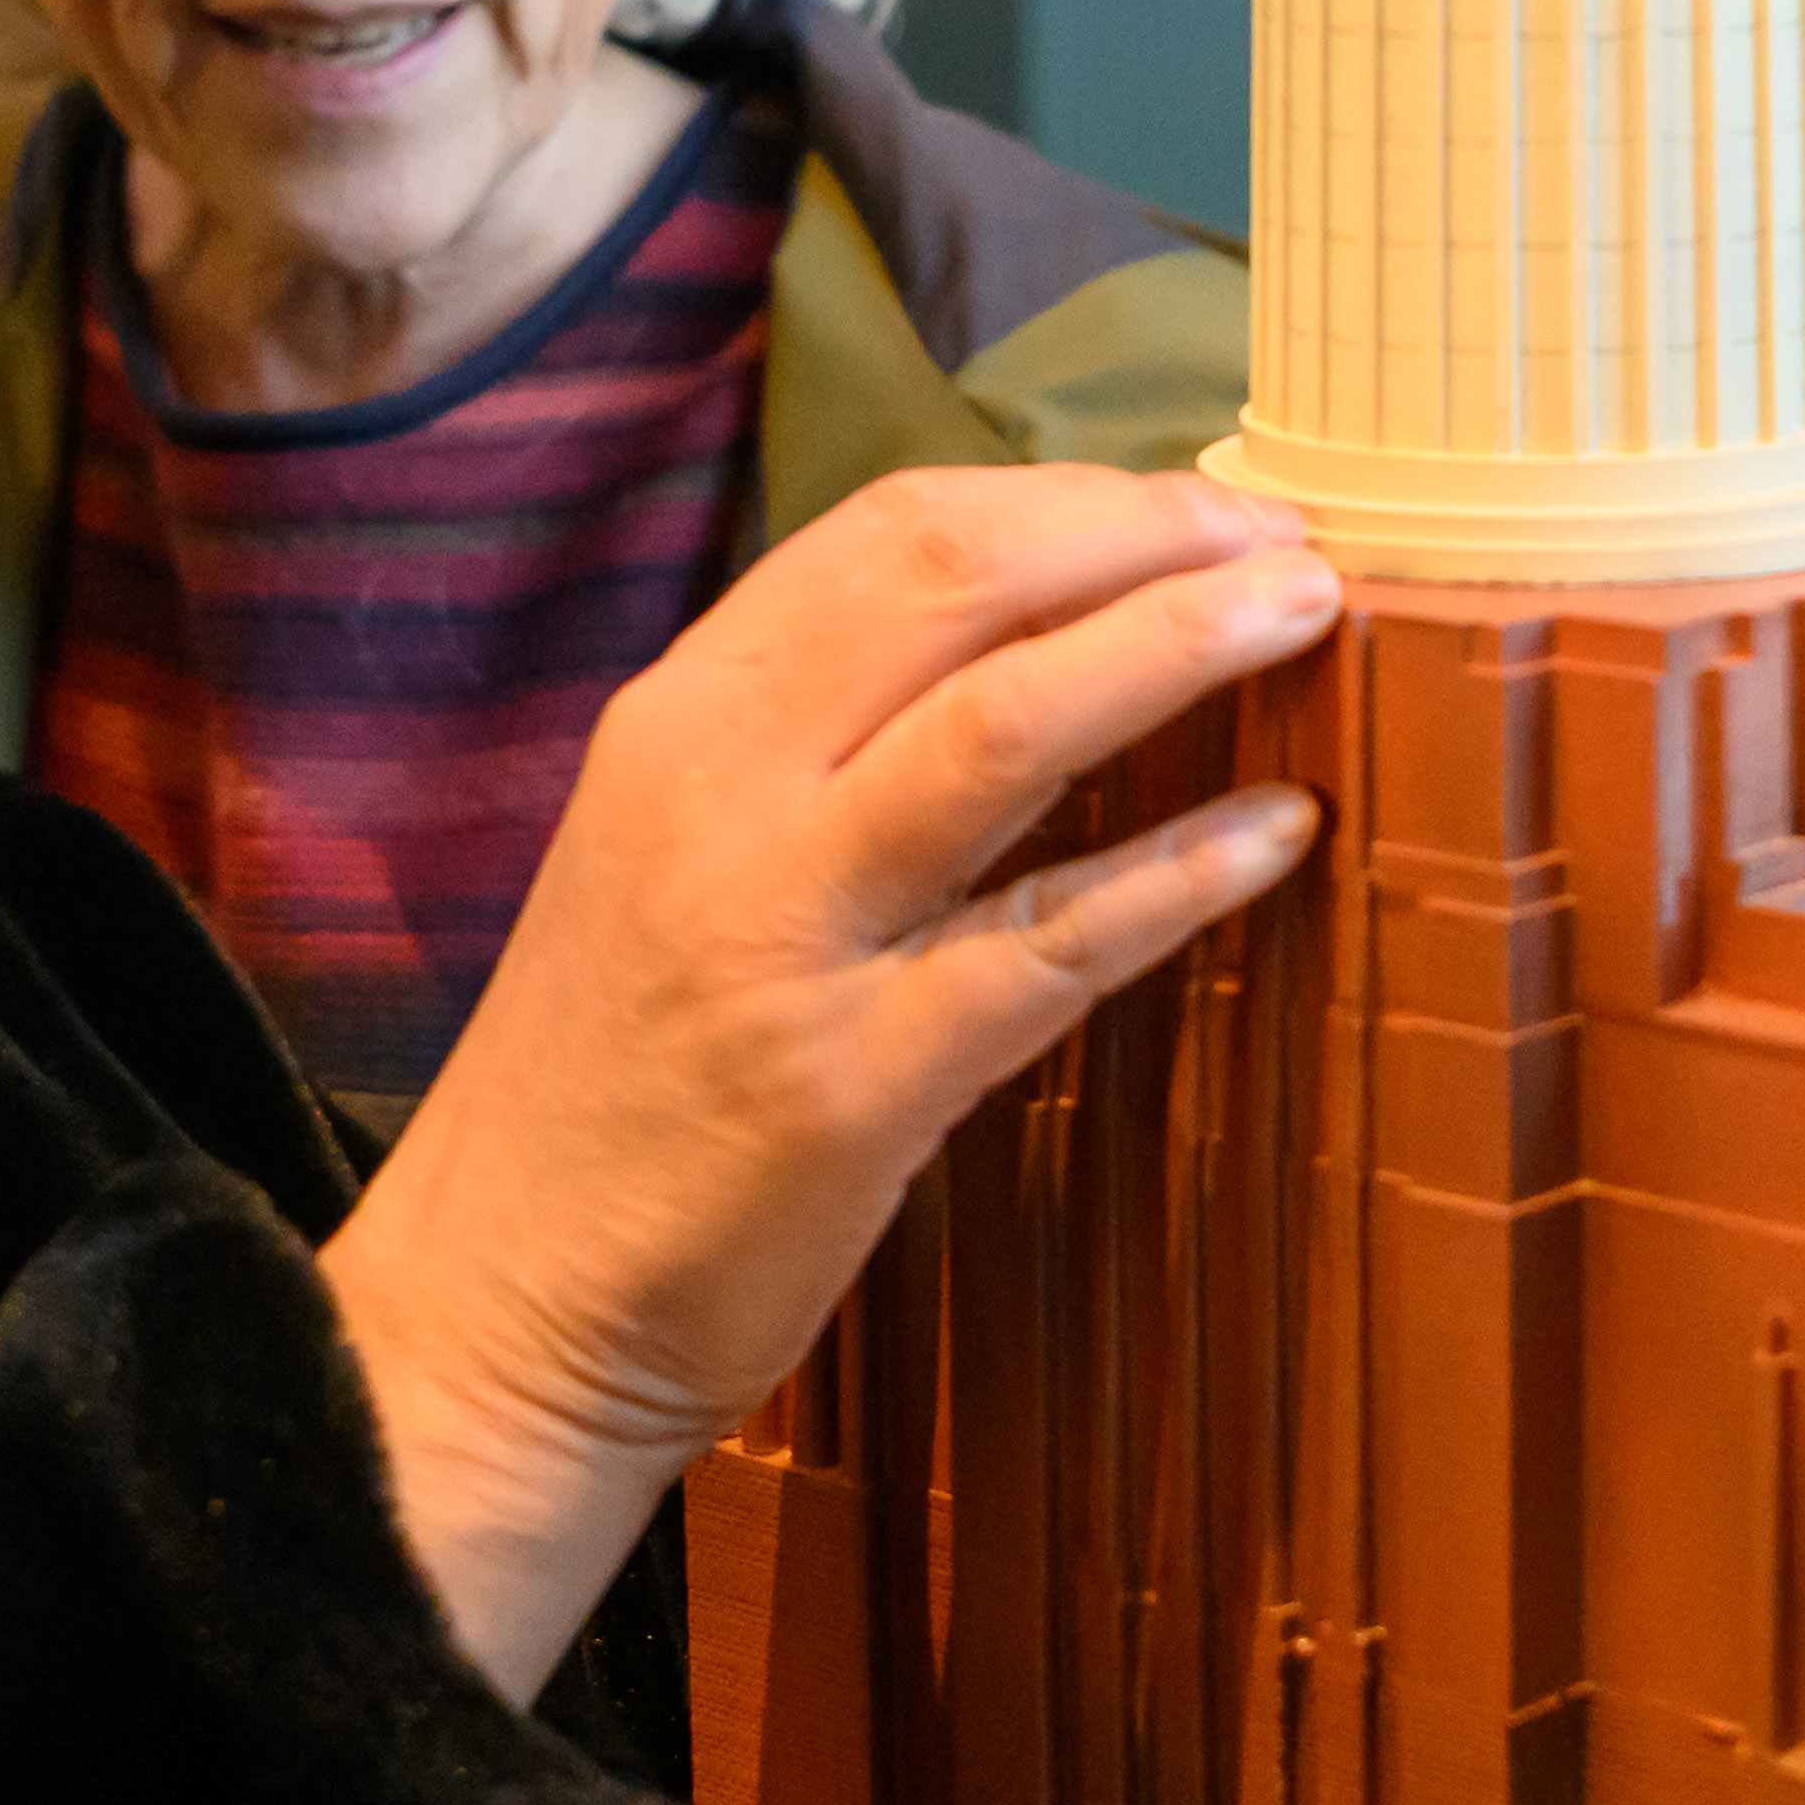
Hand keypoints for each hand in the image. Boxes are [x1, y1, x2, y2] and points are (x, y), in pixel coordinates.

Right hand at [322, 467, 1338, 1696]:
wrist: (495, 1307)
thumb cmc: (609, 1083)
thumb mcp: (672, 854)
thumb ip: (809, 749)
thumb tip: (1018, 656)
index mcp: (680, 719)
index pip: (889, 531)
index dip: (1070, 496)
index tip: (1197, 503)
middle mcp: (718, 790)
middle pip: (954, 582)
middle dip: (1143, 536)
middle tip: (1287, 545)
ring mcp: (783, 932)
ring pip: (1002, 726)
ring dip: (1172, 647)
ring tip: (1310, 619)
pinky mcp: (853, 1081)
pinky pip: (1046, 943)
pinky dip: (1180, 872)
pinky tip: (1277, 832)